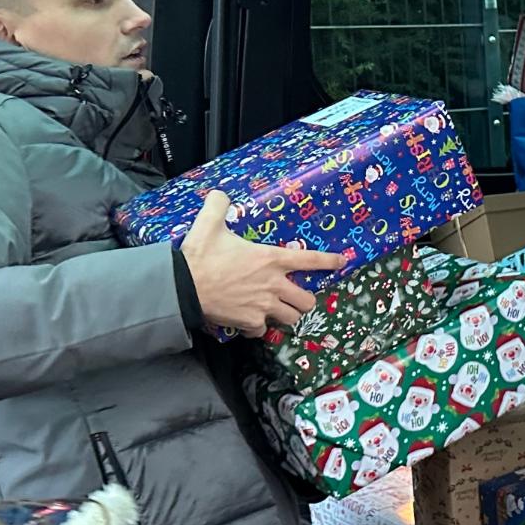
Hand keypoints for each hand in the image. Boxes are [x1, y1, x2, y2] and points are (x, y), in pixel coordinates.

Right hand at [181, 191, 351, 335]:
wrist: (183, 286)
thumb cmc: (200, 255)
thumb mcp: (209, 223)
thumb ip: (219, 205)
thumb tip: (220, 195)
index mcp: (270, 259)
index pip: (309, 259)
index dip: (329, 261)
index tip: (341, 262)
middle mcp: (274, 284)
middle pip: (307, 300)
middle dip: (304, 300)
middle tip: (295, 297)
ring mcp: (264, 306)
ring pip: (291, 318)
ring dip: (286, 315)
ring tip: (277, 310)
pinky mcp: (250, 322)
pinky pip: (263, 330)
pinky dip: (259, 327)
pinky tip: (251, 320)